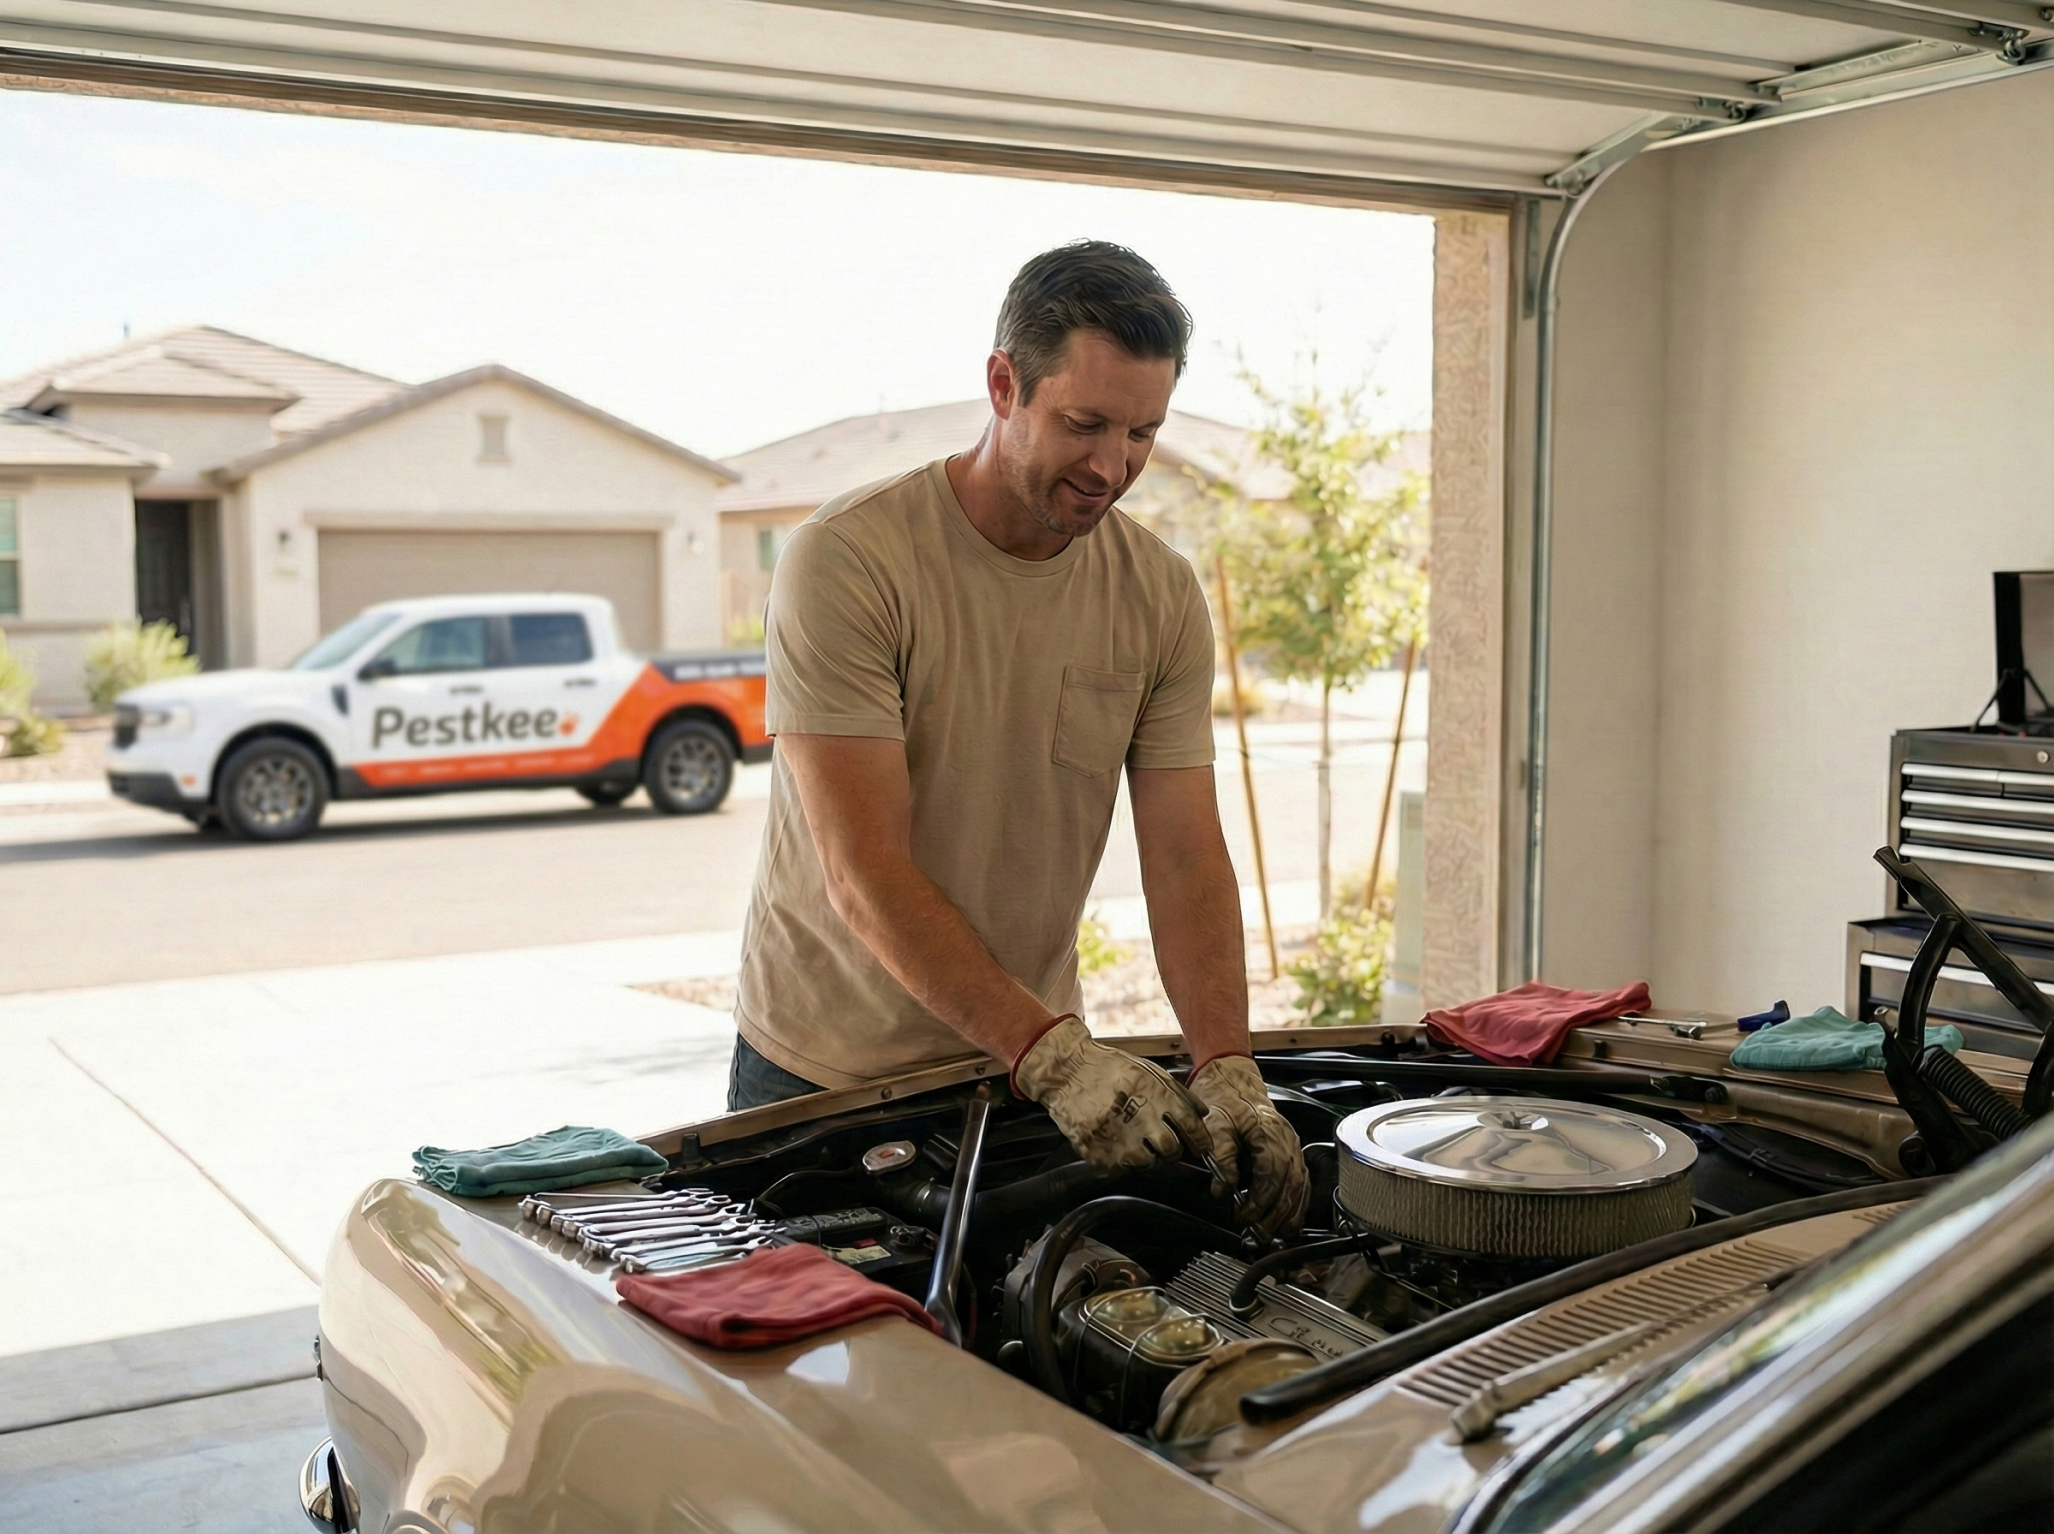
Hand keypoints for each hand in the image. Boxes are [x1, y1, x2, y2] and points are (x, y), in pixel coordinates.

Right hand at [1013, 1017, 1211, 1174]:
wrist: (1066, 1071)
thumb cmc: (1108, 1068)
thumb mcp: (1148, 1070)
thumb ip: (1178, 1093)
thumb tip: (1202, 1114)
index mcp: (1155, 1094)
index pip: (1190, 1126)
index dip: (1199, 1141)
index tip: (1199, 1147)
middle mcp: (1139, 1117)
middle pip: (1170, 1150)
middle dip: (1171, 1150)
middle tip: (1162, 1144)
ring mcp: (1116, 1138)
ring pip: (1146, 1164)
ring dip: (1145, 1156)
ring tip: (1133, 1140)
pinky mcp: (1096, 1153)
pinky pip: (1119, 1170)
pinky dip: (1119, 1162)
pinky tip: (1113, 1143)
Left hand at [1188, 1054, 1307, 1236]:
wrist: (1234, 1082)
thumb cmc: (1224, 1100)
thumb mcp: (1214, 1123)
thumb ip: (1221, 1156)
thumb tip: (1223, 1189)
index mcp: (1270, 1131)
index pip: (1272, 1173)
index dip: (1260, 1200)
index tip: (1243, 1215)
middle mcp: (1287, 1139)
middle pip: (1290, 1184)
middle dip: (1276, 1214)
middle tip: (1258, 1234)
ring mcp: (1293, 1145)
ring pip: (1300, 1186)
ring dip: (1290, 1214)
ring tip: (1276, 1235)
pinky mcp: (1292, 1151)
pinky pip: (1302, 1181)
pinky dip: (1297, 1204)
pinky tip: (1290, 1220)